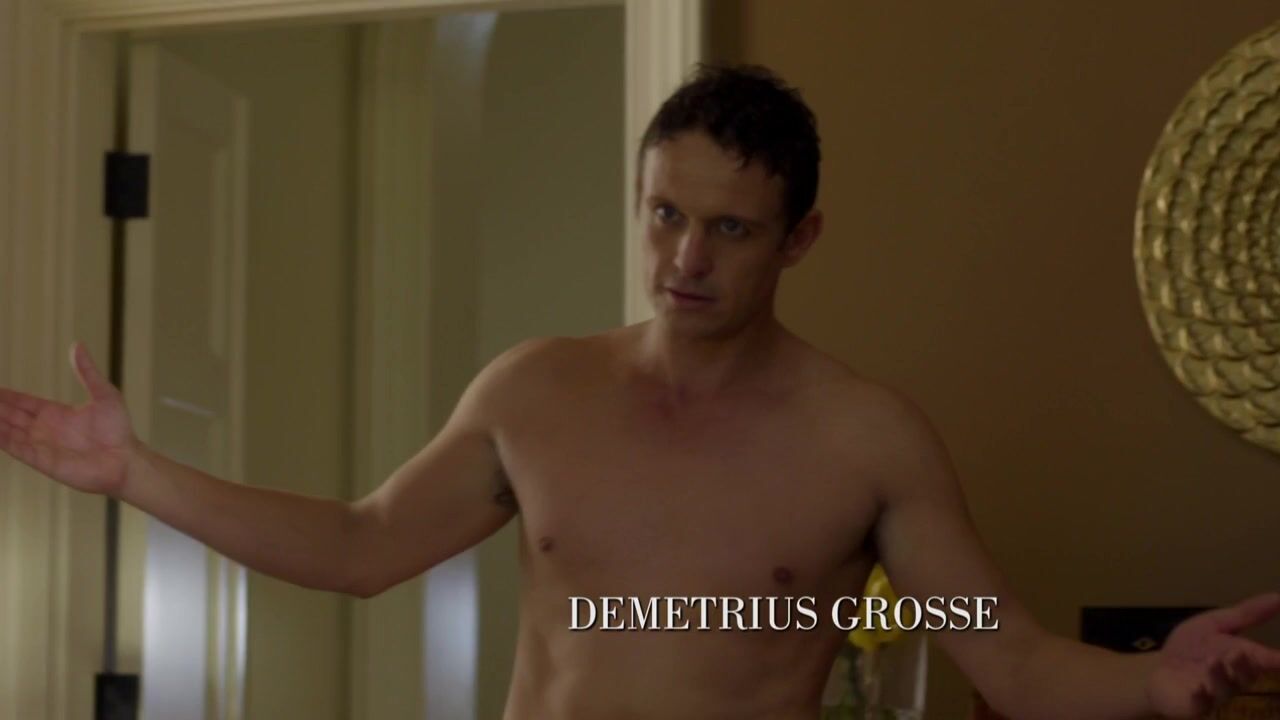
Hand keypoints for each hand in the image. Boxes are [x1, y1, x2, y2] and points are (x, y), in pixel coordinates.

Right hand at [0, 342, 136, 494]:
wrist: (124, 460)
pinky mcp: (41, 460)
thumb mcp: (104, 394)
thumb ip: (87, 372)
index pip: (22, 402)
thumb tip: (77, 345)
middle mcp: (44, 429)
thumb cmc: (118, 429)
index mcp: (55, 414)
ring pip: (7, 431)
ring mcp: (41, 445)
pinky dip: (1, 439)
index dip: (5, 396)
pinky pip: (15, 448)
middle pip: (10, 415)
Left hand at [1146, 592, 1279, 716]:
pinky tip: (1197, 687)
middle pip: (1246, 676)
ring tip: (1212, 661)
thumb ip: (1245, 614)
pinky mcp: (1194, 705)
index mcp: (1241, 659)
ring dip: (1219, 675)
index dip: (1276, 660)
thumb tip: (1277, 597)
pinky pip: (1200, 703)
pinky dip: (1200, 695)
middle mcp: (1233, 679)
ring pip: (1224, 689)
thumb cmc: (1191, 648)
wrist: (1158, 669)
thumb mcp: (1215, 624)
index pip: (1265, 660)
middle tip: (1241, 652)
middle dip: (1245, 666)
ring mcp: (1214, 694)